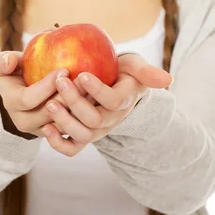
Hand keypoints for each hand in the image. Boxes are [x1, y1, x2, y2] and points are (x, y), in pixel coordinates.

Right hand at [0, 51, 93, 141]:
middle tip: (84, 80)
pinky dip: (85, 120)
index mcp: (12, 104)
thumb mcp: (9, 65)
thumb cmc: (19, 74)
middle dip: (67, 97)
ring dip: (79, 109)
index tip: (64, 70)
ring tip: (93, 91)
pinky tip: (97, 102)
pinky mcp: (57, 136)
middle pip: (49, 114)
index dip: (46, 86)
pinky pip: (73, 135)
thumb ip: (5, 60)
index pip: (29, 99)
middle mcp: (25, 122)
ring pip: (63, 126)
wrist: (26, 97)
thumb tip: (7, 60)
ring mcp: (42, 131)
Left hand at [42, 53, 172, 155]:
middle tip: (60, 80)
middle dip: (75, 101)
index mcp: (123, 101)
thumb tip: (169, 80)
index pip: (113, 101)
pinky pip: (71, 148)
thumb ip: (147, 72)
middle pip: (94, 119)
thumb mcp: (134, 66)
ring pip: (82, 135)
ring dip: (64, 121)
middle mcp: (110, 120)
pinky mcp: (80, 136)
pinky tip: (45, 128)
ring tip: (50, 103)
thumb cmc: (121, 72)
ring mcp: (95, 130)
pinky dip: (57, 143)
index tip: (83, 74)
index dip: (98, 91)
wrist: (109, 85)